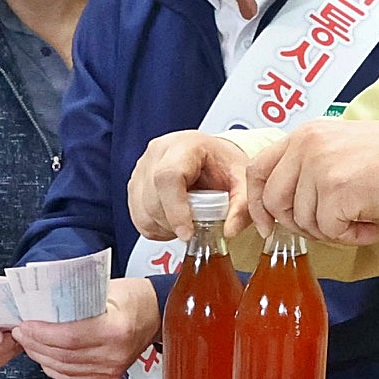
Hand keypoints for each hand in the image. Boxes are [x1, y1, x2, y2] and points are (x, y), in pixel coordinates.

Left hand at [11, 279, 160, 378]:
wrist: (158, 313)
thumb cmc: (134, 296)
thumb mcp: (106, 287)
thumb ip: (76, 297)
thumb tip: (41, 301)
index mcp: (115, 328)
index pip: (69, 337)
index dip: (42, 333)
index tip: (25, 324)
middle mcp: (114, 353)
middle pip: (64, 355)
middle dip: (35, 344)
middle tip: (20, 331)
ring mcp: (112, 368)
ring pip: (65, 369)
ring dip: (41, 356)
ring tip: (27, 342)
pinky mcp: (110, 375)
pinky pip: (74, 377)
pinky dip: (54, 368)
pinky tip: (43, 356)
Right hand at [127, 130, 250, 242]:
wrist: (211, 157)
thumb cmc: (223, 164)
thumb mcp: (243, 180)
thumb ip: (242, 205)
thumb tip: (230, 230)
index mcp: (184, 146)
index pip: (168, 177)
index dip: (175, 209)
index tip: (188, 233)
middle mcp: (157, 154)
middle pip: (153, 198)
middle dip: (174, 223)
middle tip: (197, 226)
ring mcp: (142, 169)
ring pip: (142, 212)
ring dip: (165, 228)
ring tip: (187, 221)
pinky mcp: (135, 185)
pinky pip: (138, 218)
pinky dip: (156, 228)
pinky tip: (174, 221)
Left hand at [248, 118, 378, 245]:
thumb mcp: (337, 146)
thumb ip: (307, 166)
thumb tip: (283, 205)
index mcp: (303, 135)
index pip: (257, 169)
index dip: (256, 202)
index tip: (265, 224)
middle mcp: (306, 147)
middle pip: (274, 200)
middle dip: (294, 225)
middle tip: (325, 229)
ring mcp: (319, 168)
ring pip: (303, 220)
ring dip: (331, 231)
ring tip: (359, 223)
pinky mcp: (336, 191)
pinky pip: (329, 230)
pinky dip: (350, 237)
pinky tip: (370, 228)